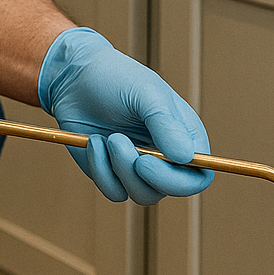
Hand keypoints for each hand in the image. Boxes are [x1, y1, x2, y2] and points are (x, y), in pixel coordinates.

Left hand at [39, 27, 212, 204]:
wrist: (75, 78)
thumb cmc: (116, 78)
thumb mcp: (145, 93)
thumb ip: (165, 124)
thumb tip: (186, 156)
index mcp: (186, 137)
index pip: (198, 177)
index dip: (177, 181)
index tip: (144, 161)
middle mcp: (168, 158)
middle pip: (168, 191)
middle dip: (138, 171)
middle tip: (116, 139)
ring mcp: (140, 169)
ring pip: (141, 195)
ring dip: (118, 168)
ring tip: (107, 136)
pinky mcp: (114, 175)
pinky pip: (114, 192)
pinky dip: (100, 169)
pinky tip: (93, 141)